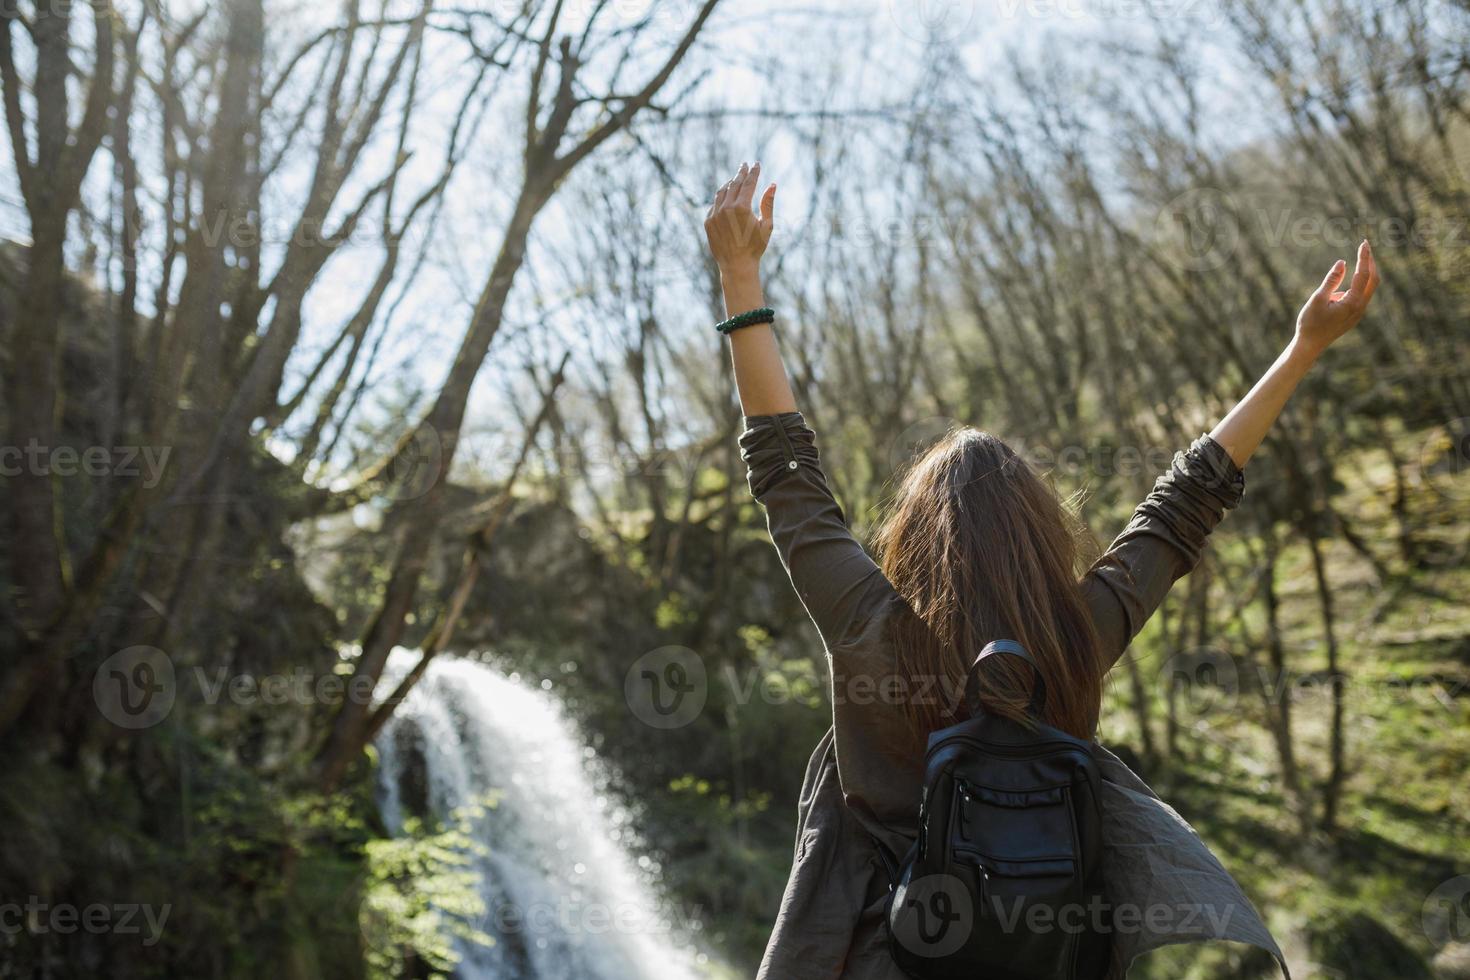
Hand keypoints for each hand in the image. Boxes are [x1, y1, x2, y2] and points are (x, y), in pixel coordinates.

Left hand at [704, 161, 775, 277]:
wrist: (736, 266)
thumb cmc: (756, 247)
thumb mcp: (767, 225)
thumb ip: (768, 203)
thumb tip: (772, 185)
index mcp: (742, 207)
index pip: (748, 183)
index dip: (753, 172)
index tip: (756, 164)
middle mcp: (726, 208)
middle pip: (734, 184)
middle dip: (740, 173)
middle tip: (745, 165)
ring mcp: (715, 215)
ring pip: (721, 192)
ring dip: (729, 183)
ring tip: (735, 178)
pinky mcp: (708, 222)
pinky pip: (714, 205)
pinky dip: (721, 198)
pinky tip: (726, 196)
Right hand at [1294, 239, 1379, 358]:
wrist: (1310, 345)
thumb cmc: (1310, 323)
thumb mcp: (1317, 299)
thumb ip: (1331, 280)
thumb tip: (1342, 262)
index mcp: (1352, 302)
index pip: (1363, 274)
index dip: (1364, 257)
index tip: (1364, 243)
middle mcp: (1360, 307)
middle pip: (1373, 279)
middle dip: (1370, 262)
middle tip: (1365, 246)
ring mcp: (1359, 312)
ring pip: (1369, 287)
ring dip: (1367, 272)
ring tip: (1361, 257)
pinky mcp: (1354, 315)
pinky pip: (1362, 295)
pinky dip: (1361, 282)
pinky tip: (1352, 278)